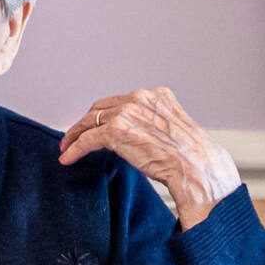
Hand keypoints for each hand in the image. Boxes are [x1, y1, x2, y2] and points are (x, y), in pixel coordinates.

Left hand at [58, 88, 243, 229]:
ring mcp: (126, 113)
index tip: (97, 126)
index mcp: (157, 96)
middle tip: (75, 136)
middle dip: (87, 122)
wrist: (197, 168)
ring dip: (75, 135)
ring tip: (67, 148)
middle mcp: (140, 98)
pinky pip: (87, 139)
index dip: (106, 115)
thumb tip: (141, 137)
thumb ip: (156, 125)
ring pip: (90, 121)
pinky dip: (74, 149)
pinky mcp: (115, 131)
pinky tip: (68, 158)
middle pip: (102, 107)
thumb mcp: (176, 130)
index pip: (122, 102)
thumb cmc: (193, 157)